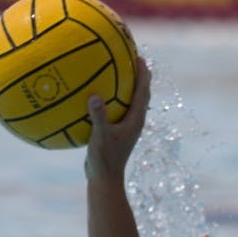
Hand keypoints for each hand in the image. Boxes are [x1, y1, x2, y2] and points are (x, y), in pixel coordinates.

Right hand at [85, 56, 150, 182]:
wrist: (104, 179)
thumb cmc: (104, 160)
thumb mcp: (100, 137)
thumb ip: (98, 117)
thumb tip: (94, 96)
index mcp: (136, 120)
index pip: (143, 92)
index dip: (143, 74)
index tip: (140, 57)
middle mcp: (134, 121)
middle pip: (140, 94)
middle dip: (138, 76)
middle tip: (132, 57)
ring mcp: (125, 126)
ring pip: (129, 101)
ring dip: (126, 86)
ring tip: (117, 70)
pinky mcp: (115, 131)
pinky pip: (115, 109)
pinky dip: (109, 99)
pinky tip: (94, 93)